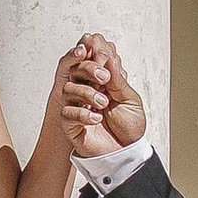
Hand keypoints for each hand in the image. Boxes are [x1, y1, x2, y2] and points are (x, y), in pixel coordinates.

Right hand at [66, 34, 145, 155]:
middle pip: (75, 69)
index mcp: (101, 82)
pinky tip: (96, 118)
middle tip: (104, 78)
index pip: (90, 60)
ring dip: (87, 93)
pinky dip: (82, 113)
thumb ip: (118, 80)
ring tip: (104, 104)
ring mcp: (77, 106)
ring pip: (69, 89)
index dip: (90, 50)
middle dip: (88, 68)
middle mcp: (86, 91)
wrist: (127, 152)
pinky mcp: (71, 124)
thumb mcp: (130, 100)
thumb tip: (108, 56)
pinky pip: (67, 112)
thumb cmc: (129, 126)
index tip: (94, 44)